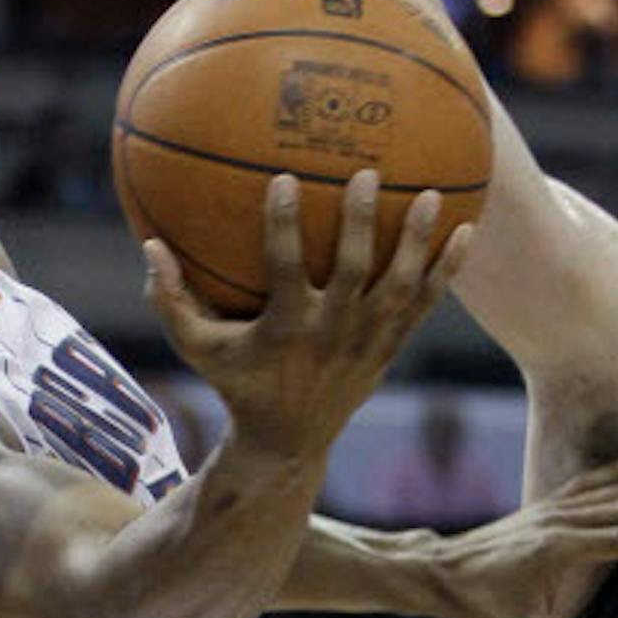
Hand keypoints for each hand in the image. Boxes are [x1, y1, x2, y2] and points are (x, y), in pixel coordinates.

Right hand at [145, 169, 469, 459]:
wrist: (289, 443)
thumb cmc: (237, 383)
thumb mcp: (198, 348)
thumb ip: (171, 299)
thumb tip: (148, 244)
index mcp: (287, 327)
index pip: (286, 269)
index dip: (285, 226)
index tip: (285, 178)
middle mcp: (332, 333)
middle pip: (355, 273)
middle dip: (363, 224)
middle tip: (369, 174)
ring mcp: (368, 341)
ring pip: (400, 286)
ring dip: (419, 242)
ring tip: (436, 195)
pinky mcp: (391, 347)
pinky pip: (425, 304)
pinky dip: (447, 270)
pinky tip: (468, 231)